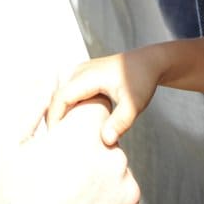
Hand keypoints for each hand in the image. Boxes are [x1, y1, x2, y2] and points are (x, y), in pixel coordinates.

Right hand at [0, 99, 140, 203]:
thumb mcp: (4, 147)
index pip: (94, 106)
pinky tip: (79, 199)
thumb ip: (29, 109)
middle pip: (101, 137)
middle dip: (84, 147)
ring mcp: (124, 183)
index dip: (76, 118)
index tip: (61, 134)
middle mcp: (111, 155)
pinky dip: (104, 191)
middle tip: (57, 169)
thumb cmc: (10, 199)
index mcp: (83, 134)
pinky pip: (119, 187)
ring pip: (111, 162)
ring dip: (94, 170)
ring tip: (67, 188)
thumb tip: (42, 87)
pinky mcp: (130, 203)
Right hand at [46, 48, 166, 146]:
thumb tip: (106, 141)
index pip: (60, 98)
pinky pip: (69, 92)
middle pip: (57, 97)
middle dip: (54, 118)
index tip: (55, 138)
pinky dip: (68, 107)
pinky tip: (75, 123)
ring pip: (62, 94)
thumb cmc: (142, 81)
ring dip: (60, 112)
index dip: (54, 118)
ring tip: (64, 135)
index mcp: (88, 76)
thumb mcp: (134, 104)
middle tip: (57, 141)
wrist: (149, 62)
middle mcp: (80, 71)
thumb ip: (121, 122)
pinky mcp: (84, 75)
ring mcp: (81, 71)